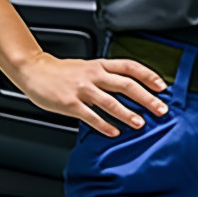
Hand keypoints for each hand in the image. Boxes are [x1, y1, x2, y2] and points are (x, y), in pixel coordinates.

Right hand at [15, 53, 170, 136]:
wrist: (35, 70)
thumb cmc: (63, 71)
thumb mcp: (88, 67)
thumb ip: (107, 75)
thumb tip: (130, 88)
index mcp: (100, 64)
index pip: (130, 66)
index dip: (148, 75)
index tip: (162, 86)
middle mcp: (94, 74)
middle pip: (126, 84)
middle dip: (146, 97)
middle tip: (160, 109)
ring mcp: (82, 89)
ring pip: (110, 101)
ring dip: (127, 113)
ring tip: (140, 123)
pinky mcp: (70, 103)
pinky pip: (90, 116)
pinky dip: (104, 125)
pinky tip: (114, 132)